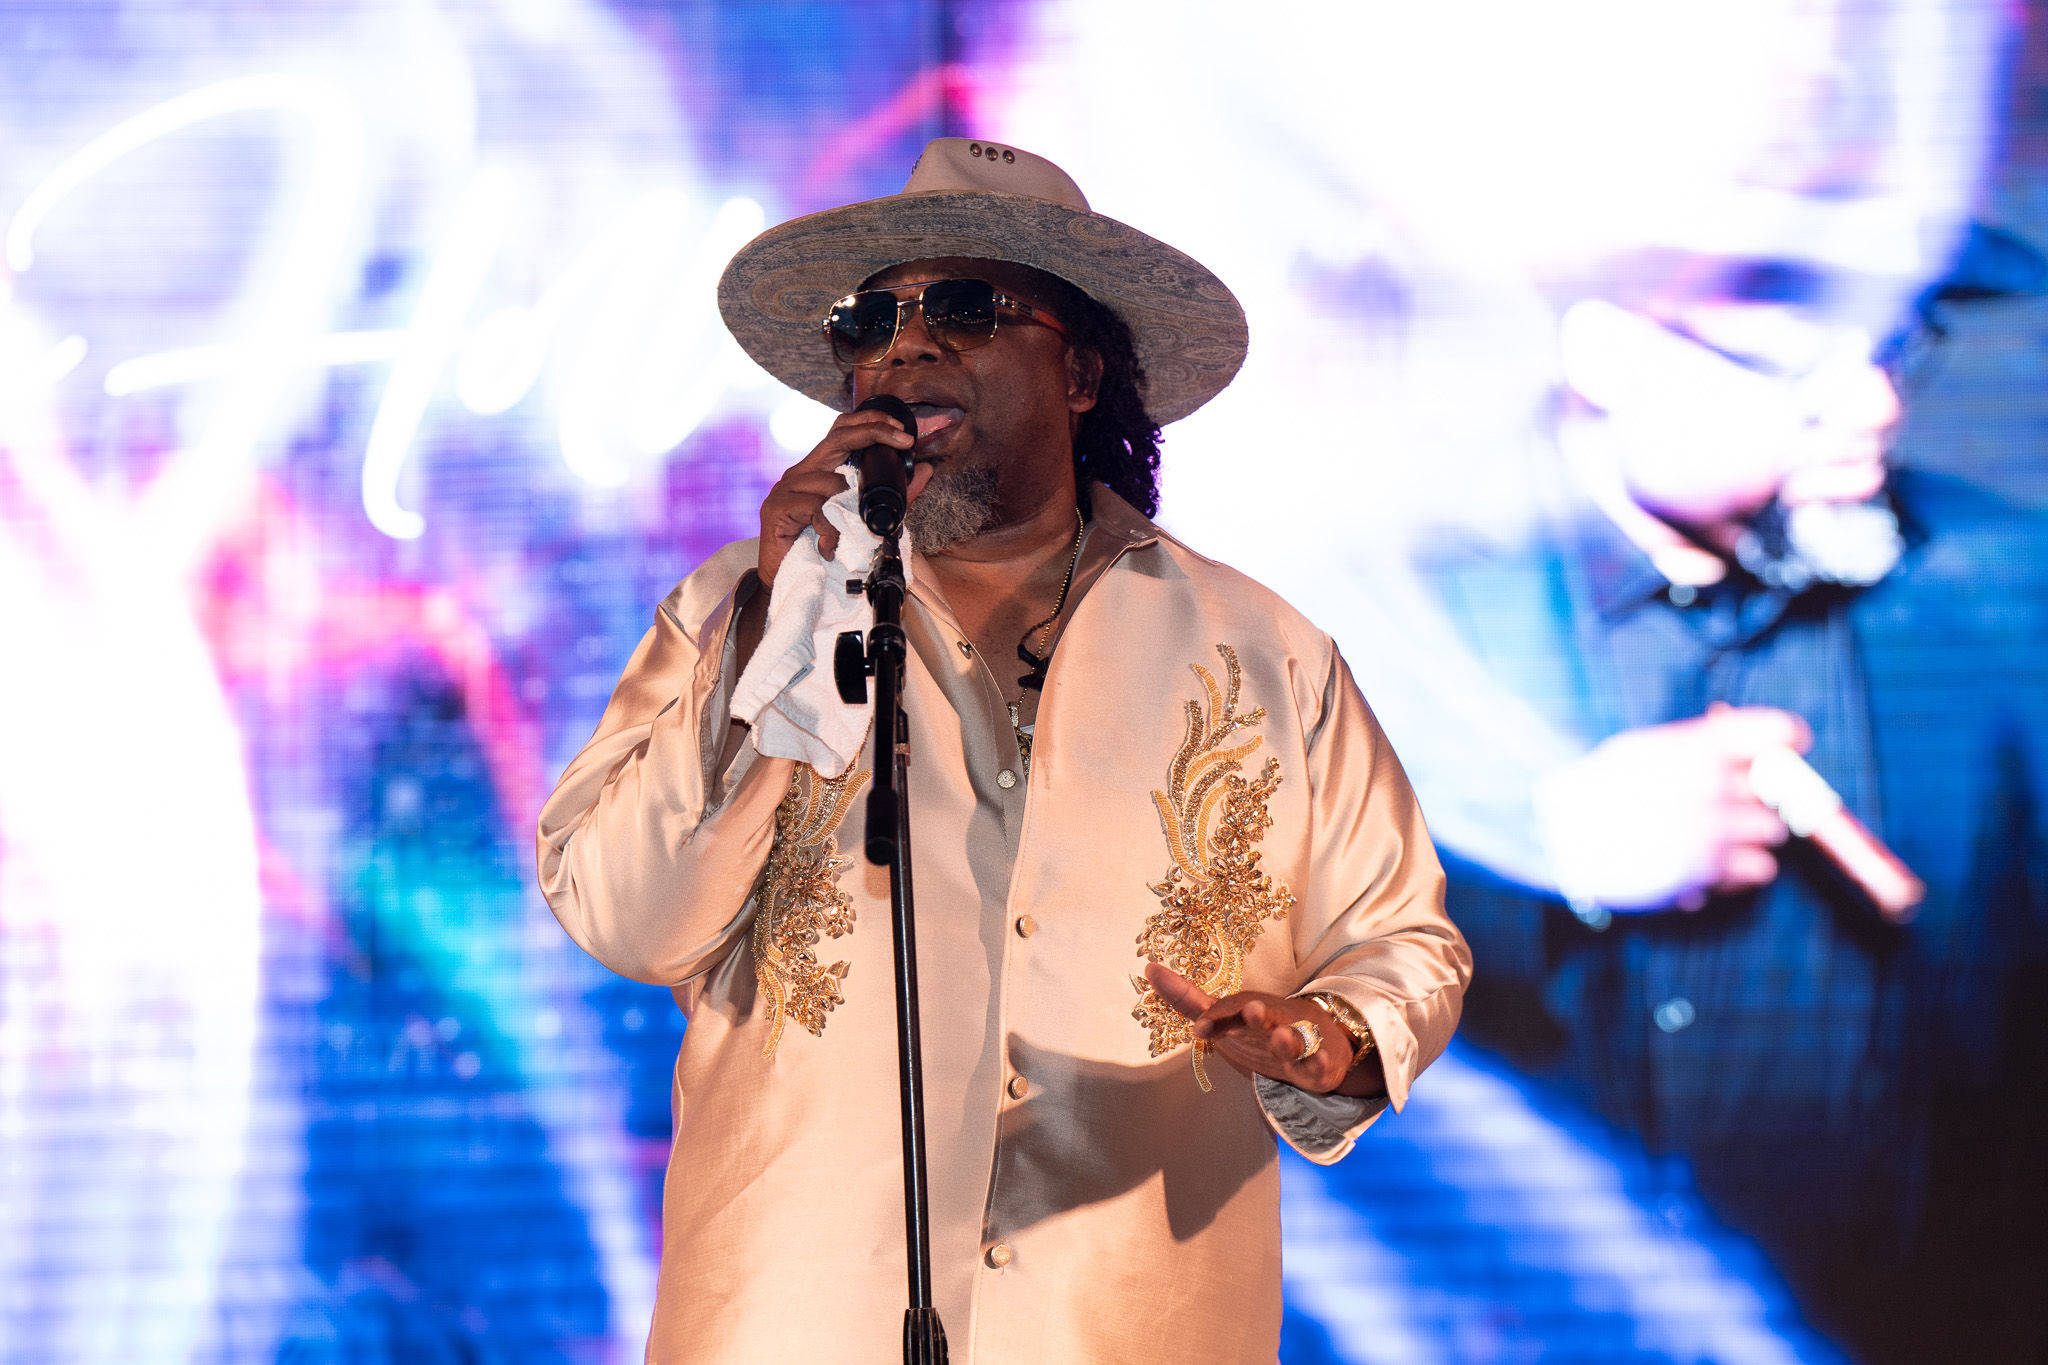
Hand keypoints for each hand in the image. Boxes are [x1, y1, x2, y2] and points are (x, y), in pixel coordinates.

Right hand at [757, 410, 933, 586]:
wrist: (787, 582)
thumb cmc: (825, 548)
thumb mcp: (867, 517)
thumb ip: (894, 494)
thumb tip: (926, 469)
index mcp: (818, 469)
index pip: (842, 430)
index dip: (871, 422)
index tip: (902, 431)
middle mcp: (800, 472)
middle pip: (838, 437)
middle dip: (874, 432)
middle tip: (903, 440)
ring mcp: (786, 488)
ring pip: (832, 482)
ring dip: (850, 509)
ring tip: (849, 534)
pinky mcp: (776, 507)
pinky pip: (816, 509)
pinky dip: (830, 530)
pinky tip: (828, 547)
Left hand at [1142, 962, 1357, 1094]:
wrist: (1320, 1041)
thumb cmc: (1261, 1029)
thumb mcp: (1225, 1016)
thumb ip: (1188, 999)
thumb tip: (1149, 969)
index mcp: (1249, 1012)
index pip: (1230, 1010)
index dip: (1216, 1018)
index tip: (1199, 1029)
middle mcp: (1272, 1022)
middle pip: (1266, 1015)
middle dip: (1257, 1013)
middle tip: (1252, 1009)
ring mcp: (1297, 1042)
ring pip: (1294, 1039)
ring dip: (1288, 1038)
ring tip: (1281, 1037)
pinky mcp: (1317, 1064)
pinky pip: (1318, 1064)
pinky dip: (1318, 1062)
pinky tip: (1317, 1060)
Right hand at [1536, 703, 1809, 911]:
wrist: (1555, 837)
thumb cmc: (1596, 788)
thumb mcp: (1642, 748)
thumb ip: (1698, 745)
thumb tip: (1754, 750)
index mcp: (1695, 747)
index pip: (1774, 732)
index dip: (1786, 739)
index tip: (1787, 746)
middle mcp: (1709, 786)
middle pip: (1778, 787)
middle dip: (1760, 793)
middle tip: (1735, 798)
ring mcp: (1709, 831)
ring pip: (1772, 832)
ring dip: (1752, 834)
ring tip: (1717, 834)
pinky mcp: (1705, 873)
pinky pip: (1759, 871)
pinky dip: (1740, 870)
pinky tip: (1711, 863)